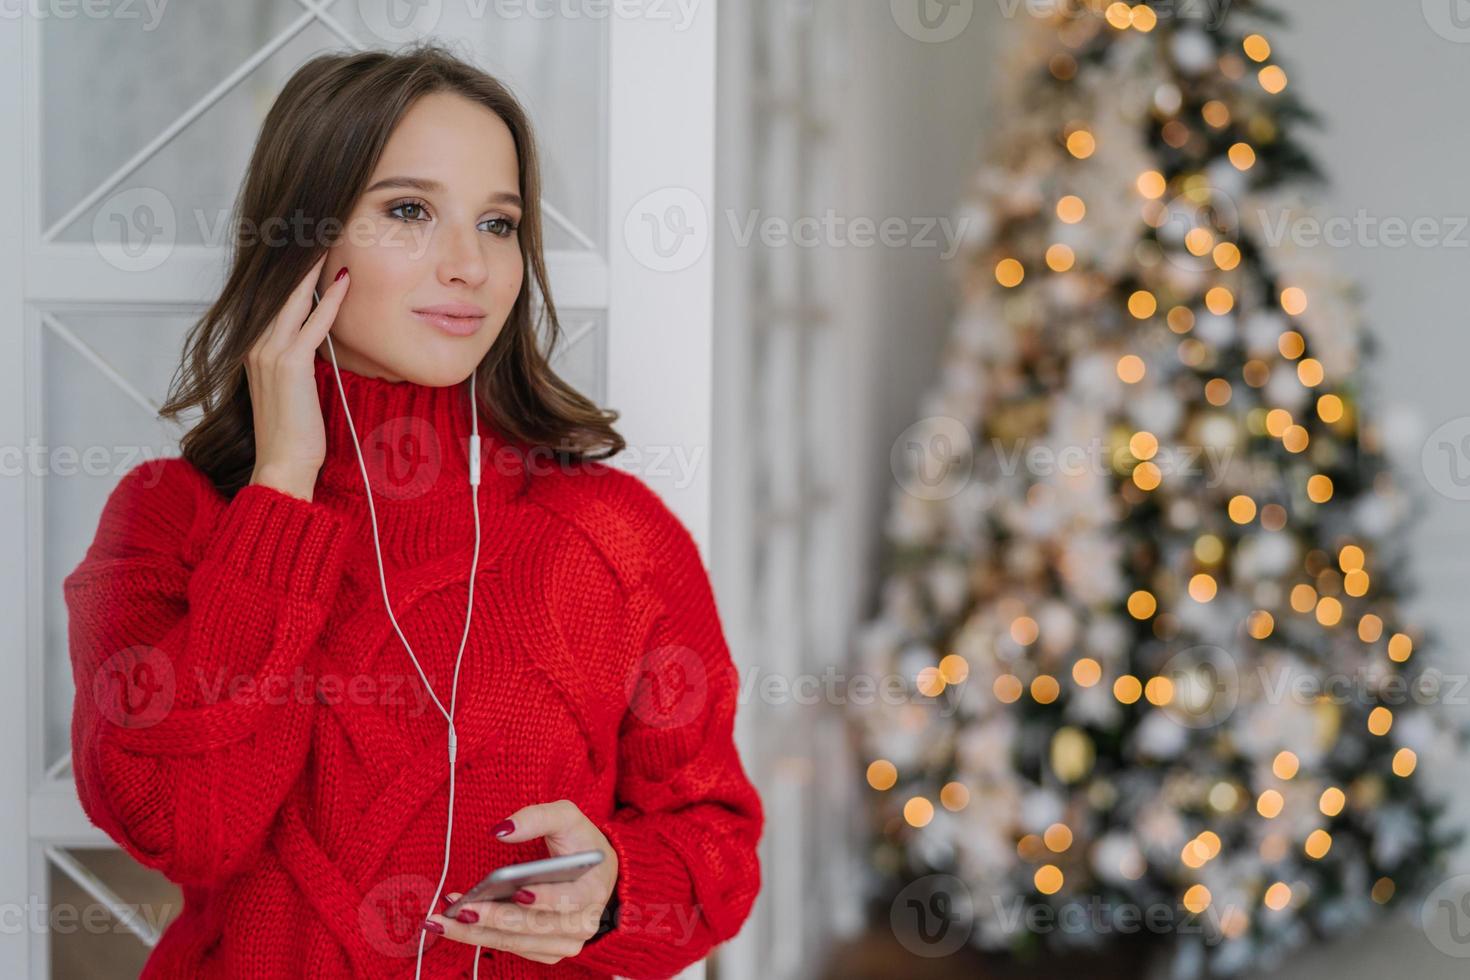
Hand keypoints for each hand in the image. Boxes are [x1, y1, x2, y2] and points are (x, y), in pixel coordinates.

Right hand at [246, 254, 349, 501]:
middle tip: (317, 224)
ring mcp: (269, 352)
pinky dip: (329, 301)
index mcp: (253, 346)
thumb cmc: (293, 430)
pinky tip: (344, 280)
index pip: (271, 295)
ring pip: (291, 298)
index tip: (307, 240)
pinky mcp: (290, 365)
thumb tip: (317, 330)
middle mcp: (255, 344)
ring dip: (312, 266)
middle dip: (297, 255)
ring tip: (328, 237)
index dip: (288, 267)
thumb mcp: (291, 384)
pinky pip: (313, 324)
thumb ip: (297, 354)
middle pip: (276, 287)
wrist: (283, 464)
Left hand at [424, 799, 618, 965]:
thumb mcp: (566, 818)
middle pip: (534, 927)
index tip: (517, 892)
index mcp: (592, 891)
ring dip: (477, 932)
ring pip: (515, 942)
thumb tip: (500, 830)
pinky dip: (481, 936)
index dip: (543, 899)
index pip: (567, 900)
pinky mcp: (546, 952)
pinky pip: (510, 947)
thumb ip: (536, 817)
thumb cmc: (580, 843)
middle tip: (460, 908)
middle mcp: (582, 925)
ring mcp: (564, 943)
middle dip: (495, 918)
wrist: (597, 874)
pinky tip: (455, 924)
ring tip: (443, 919)